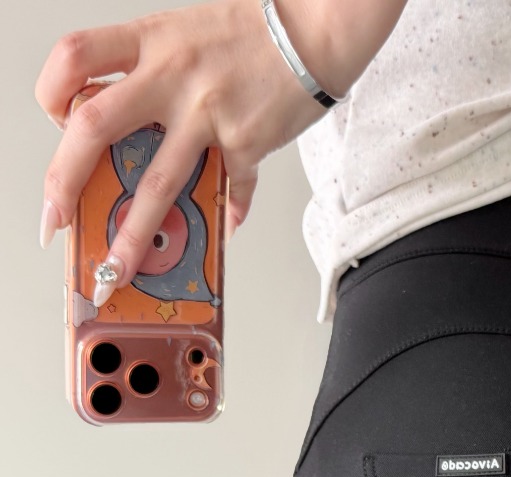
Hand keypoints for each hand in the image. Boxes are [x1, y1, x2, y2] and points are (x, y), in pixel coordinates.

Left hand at [35, 0, 330, 302]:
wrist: (315, 29)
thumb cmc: (252, 31)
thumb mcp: (185, 32)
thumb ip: (153, 73)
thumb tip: (129, 128)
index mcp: (150, 40)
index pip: (75, 59)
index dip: (52, 94)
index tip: (55, 125)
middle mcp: (172, 74)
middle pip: (94, 126)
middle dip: (64, 180)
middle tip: (55, 218)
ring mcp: (207, 112)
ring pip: (156, 183)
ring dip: (132, 236)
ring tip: (119, 269)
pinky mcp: (245, 143)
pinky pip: (229, 191)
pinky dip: (226, 215)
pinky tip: (224, 228)